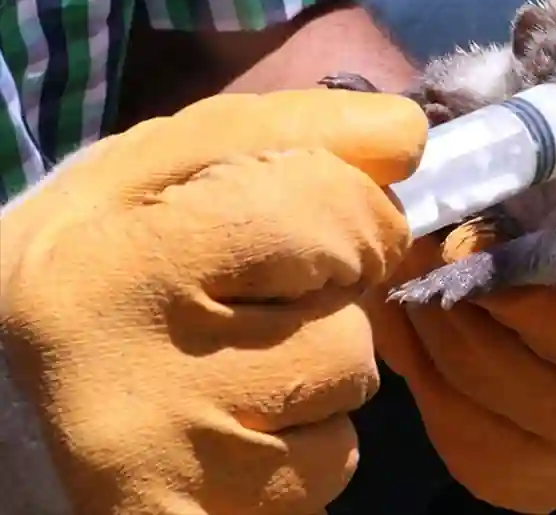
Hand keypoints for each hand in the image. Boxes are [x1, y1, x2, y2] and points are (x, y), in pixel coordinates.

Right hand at [0, 90, 427, 513]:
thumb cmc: (95, 263)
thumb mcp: (156, 170)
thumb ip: (285, 133)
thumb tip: (407, 132)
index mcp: (121, 261)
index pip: (318, 216)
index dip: (358, 215)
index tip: (337, 225)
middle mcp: (134, 374)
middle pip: (347, 327)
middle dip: (337, 300)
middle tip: (272, 298)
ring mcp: (165, 465)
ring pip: (344, 400)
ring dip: (326, 372)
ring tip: (249, 360)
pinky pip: (323, 475)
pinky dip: (307, 444)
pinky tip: (241, 423)